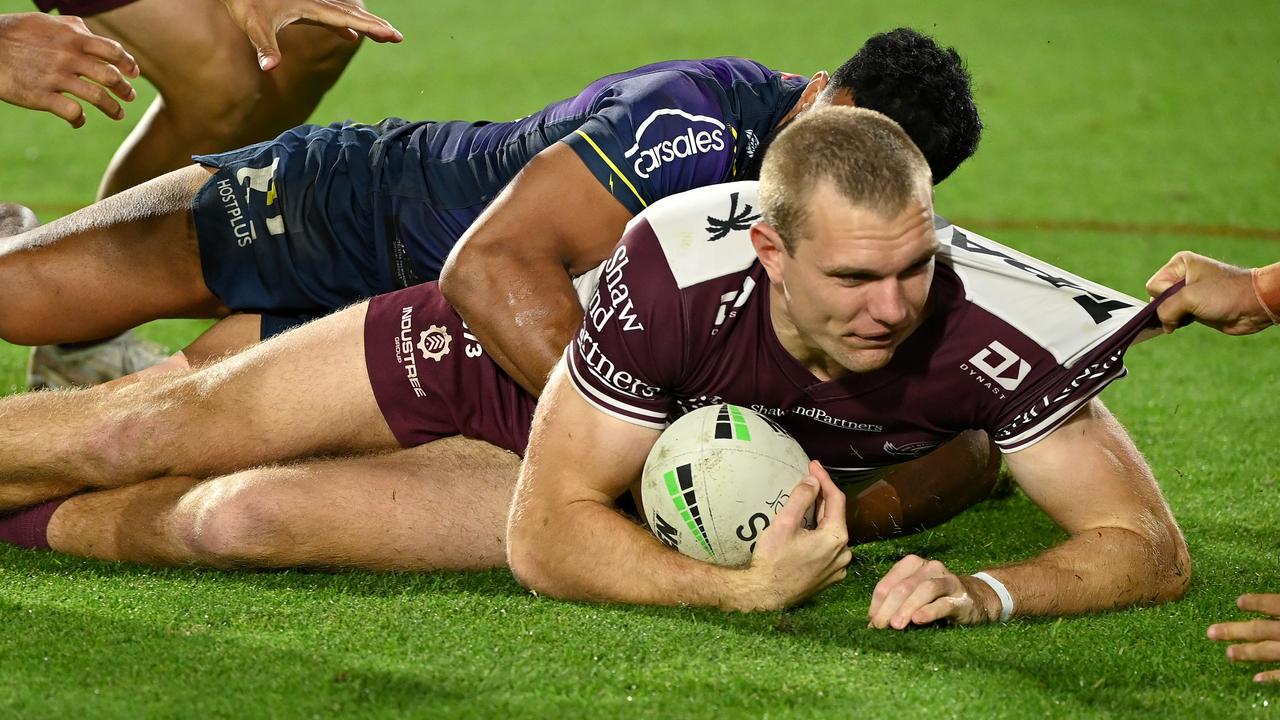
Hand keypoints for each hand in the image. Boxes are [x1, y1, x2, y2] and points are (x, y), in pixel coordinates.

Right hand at [0, 12, 137, 126]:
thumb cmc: (12, 33)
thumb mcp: (43, 22)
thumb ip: (70, 26)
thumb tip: (87, 30)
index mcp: (72, 38)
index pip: (112, 50)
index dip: (127, 63)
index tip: (133, 73)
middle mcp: (68, 57)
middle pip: (110, 76)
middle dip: (125, 89)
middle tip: (130, 96)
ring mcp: (56, 77)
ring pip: (98, 97)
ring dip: (113, 108)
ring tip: (118, 114)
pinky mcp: (42, 96)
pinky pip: (73, 112)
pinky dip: (79, 119)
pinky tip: (78, 120)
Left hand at [219, 0, 402, 70]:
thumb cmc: (244, 3)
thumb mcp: (253, 26)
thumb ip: (265, 47)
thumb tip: (270, 68)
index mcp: (311, 8)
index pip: (349, 19)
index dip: (372, 28)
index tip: (393, 35)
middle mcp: (316, 3)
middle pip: (354, 14)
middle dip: (377, 25)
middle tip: (398, 38)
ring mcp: (311, 4)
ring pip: (346, 13)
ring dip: (365, 23)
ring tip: (383, 34)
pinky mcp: (303, 7)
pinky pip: (332, 15)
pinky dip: (346, 24)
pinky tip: (351, 34)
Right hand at [736, 461, 850, 611]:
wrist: (764, 595)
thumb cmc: (772, 560)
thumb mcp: (785, 523)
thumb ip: (801, 498)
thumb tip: (813, 480)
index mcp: (835, 538)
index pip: (835, 499)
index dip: (824, 479)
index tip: (813, 465)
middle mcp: (843, 554)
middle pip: (834, 517)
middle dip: (821, 498)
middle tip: (809, 480)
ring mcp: (838, 568)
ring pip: (832, 534)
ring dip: (821, 518)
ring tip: (807, 505)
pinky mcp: (829, 578)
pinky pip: (828, 550)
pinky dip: (819, 537)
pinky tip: (807, 533)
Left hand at [868, 555, 995, 628]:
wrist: (974, 600)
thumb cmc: (935, 599)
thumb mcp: (912, 597)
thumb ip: (894, 605)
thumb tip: (872, 625)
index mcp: (912, 564)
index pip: (887, 583)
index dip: (877, 603)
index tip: (872, 622)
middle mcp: (929, 568)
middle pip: (903, 587)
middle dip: (888, 608)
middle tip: (880, 627)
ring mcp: (948, 581)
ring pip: (924, 590)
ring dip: (907, 608)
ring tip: (896, 625)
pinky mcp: (962, 598)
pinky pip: (944, 603)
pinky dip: (929, 611)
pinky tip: (918, 619)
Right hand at [1145, 251, 1272, 335]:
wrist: (1253, 306)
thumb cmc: (1224, 294)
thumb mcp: (1189, 298)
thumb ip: (1165, 309)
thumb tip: (1162, 324)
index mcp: (1180, 264)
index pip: (1154, 285)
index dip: (1164, 296)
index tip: (1185, 297)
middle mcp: (1182, 276)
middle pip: (1157, 297)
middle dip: (1168, 308)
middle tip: (1189, 308)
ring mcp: (1188, 292)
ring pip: (1166, 308)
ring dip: (1174, 316)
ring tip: (1192, 315)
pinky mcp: (1194, 306)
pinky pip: (1176, 315)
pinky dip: (1179, 321)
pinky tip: (1192, 320)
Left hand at [1208, 593, 1279, 682]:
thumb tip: (1274, 602)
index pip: (1275, 604)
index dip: (1257, 603)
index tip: (1238, 602)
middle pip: (1261, 630)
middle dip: (1235, 631)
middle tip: (1210, 632)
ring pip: (1269, 652)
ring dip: (1247, 653)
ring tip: (1228, 654)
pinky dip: (1271, 677)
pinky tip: (1255, 679)